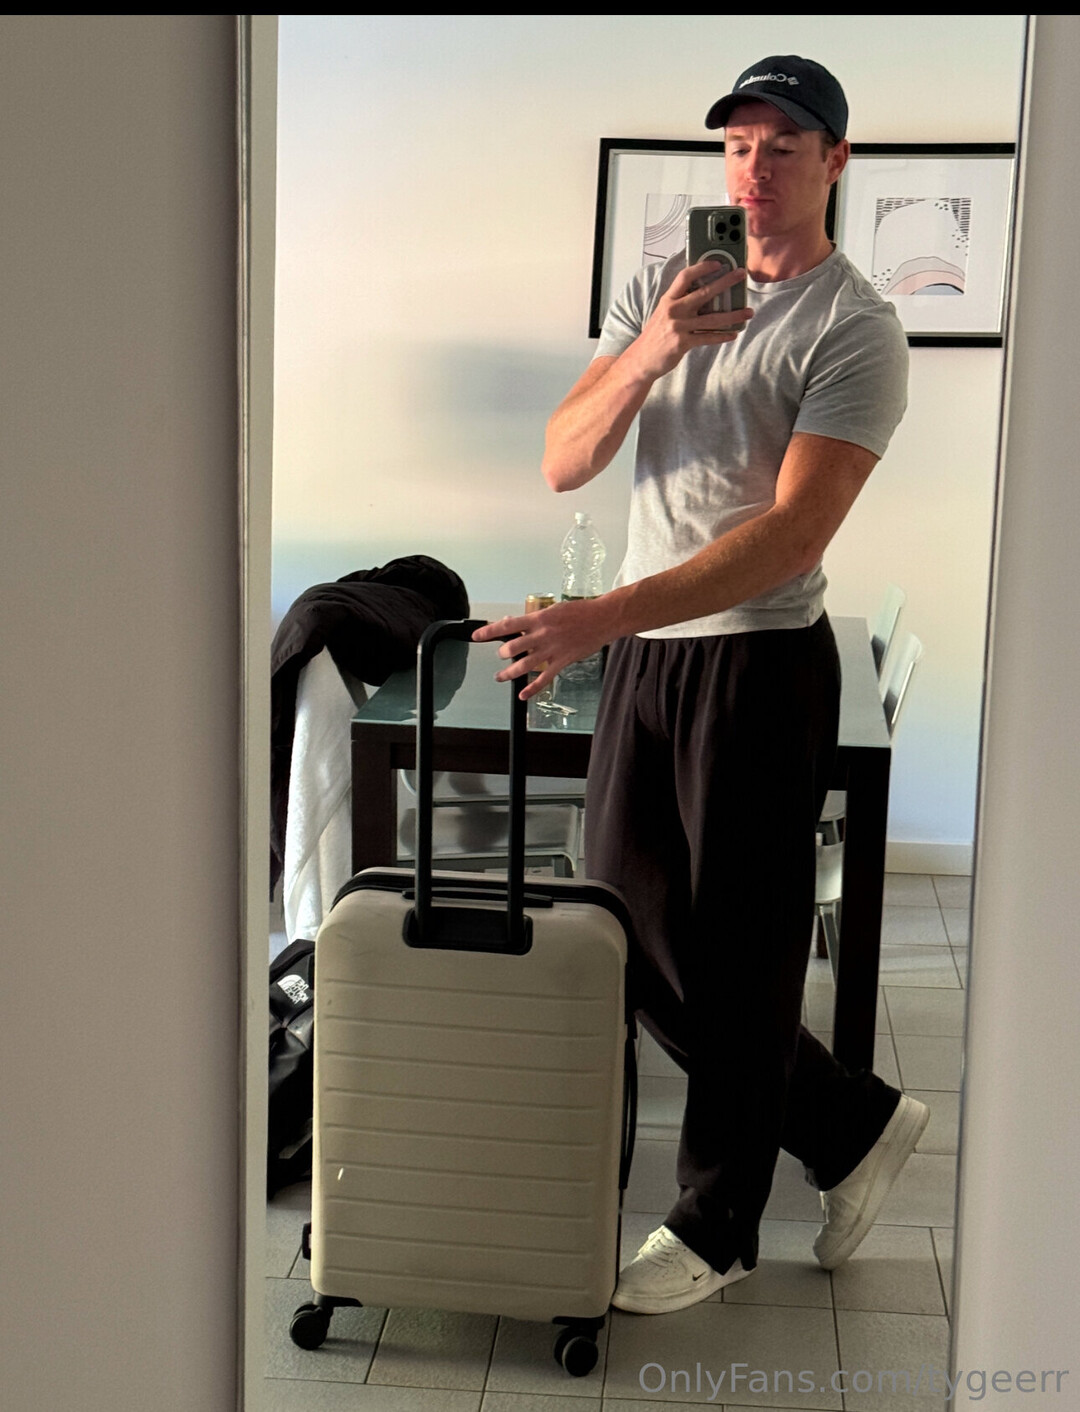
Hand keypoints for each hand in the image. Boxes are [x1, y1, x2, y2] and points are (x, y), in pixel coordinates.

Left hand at [472, 597, 618, 699]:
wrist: (602, 619)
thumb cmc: (580, 612)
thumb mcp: (553, 610)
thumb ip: (535, 619)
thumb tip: (518, 624)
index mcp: (539, 619)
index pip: (507, 625)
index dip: (489, 632)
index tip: (477, 636)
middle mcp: (542, 635)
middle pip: (512, 648)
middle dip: (502, 653)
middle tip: (500, 655)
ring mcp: (552, 650)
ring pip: (524, 665)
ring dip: (509, 672)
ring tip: (500, 676)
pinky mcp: (562, 662)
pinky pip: (543, 679)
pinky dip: (532, 688)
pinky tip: (522, 694)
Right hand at [627, 259, 752, 380]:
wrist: (642, 359)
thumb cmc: (656, 335)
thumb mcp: (663, 313)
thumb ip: (680, 303)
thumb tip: (704, 294)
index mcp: (668, 299)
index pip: (685, 277)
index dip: (702, 267)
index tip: (718, 263)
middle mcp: (674, 310)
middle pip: (704, 293)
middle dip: (725, 282)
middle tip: (741, 275)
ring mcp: (679, 327)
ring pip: (712, 319)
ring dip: (733, 316)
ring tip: (748, 313)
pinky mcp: (683, 343)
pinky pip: (707, 338)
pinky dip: (722, 336)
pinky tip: (733, 334)